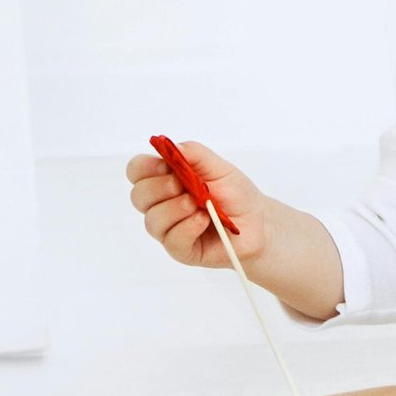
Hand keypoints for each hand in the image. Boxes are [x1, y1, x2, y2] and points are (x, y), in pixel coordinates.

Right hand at [126, 140, 270, 268]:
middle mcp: (162, 204)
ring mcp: (169, 228)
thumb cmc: (235, 193)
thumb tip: (171, 146)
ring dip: (177, 209)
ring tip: (200, 205)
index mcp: (165, 179)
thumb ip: (195, 154)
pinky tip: (205, 220)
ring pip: (152, 220)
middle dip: (161, 188)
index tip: (165, 166)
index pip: (137, 171)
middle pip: (138, 196)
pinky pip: (172, 239)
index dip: (145, 167)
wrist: (258, 222)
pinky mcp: (180, 249)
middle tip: (185, 186)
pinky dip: (188, 226)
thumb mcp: (218, 167)